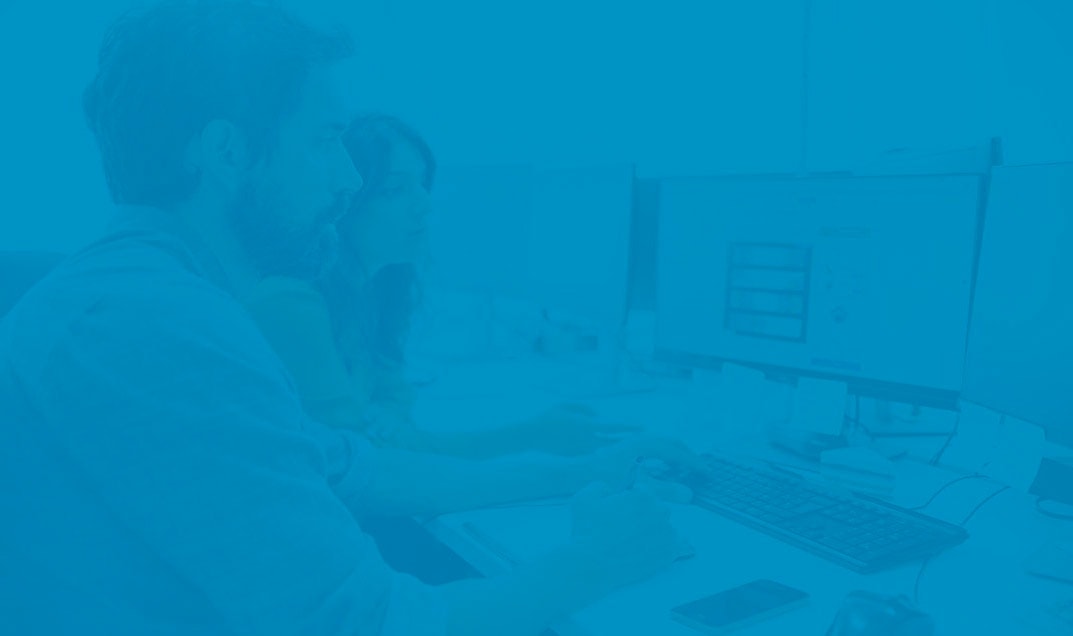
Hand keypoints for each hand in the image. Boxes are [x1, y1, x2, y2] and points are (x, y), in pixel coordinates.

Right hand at [517, 404, 640, 456]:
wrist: (529, 436)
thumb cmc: (547, 416)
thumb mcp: (566, 404)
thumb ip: (586, 408)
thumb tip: (599, 415)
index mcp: (585, 425)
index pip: (613, 426)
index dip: (629, 426)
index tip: (642, 426)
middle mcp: (586, 440)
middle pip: (613, 440)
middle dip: (627, 437)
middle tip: (641, 434)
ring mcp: (581, 450)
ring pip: (602, 446)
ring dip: (613, 443)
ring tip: (625, 440)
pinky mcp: (575, 456)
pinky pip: (590, 449)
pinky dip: (594, 446)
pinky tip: (593, 443)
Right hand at [568, 483, 678, 589]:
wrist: (592, 564)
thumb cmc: (586, 530)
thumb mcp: (584, 497)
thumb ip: (601, 486)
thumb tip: (612, 490)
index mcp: (643, 496)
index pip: (644, 491)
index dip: (632, 498)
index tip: (623, 509)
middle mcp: (659, 512)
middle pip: (658, 508)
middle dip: (646, 513)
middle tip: (629, 526)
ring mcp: (666, 534)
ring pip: (666, 527)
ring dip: (656, 530)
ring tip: (638, 540)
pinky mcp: (668, 554)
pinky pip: (676, 546)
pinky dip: (668, 546)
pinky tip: (659, 548)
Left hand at [588, 435, 702, 503]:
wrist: (578, 474)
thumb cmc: (606, 479)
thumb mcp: (638, 487)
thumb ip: (664, 491)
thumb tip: (689, 495)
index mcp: (645, 444)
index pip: (677, 450)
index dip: (693, 462)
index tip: (706, 472)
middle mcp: (640, 438)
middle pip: (672, 443)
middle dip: (687, 455)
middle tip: (699, 469)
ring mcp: (633, 441)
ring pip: (662, 445)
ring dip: (676, 456)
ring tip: (685, 471)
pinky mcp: (628, 448)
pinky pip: (653, 449)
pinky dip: (664, 458)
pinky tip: (665, 471)